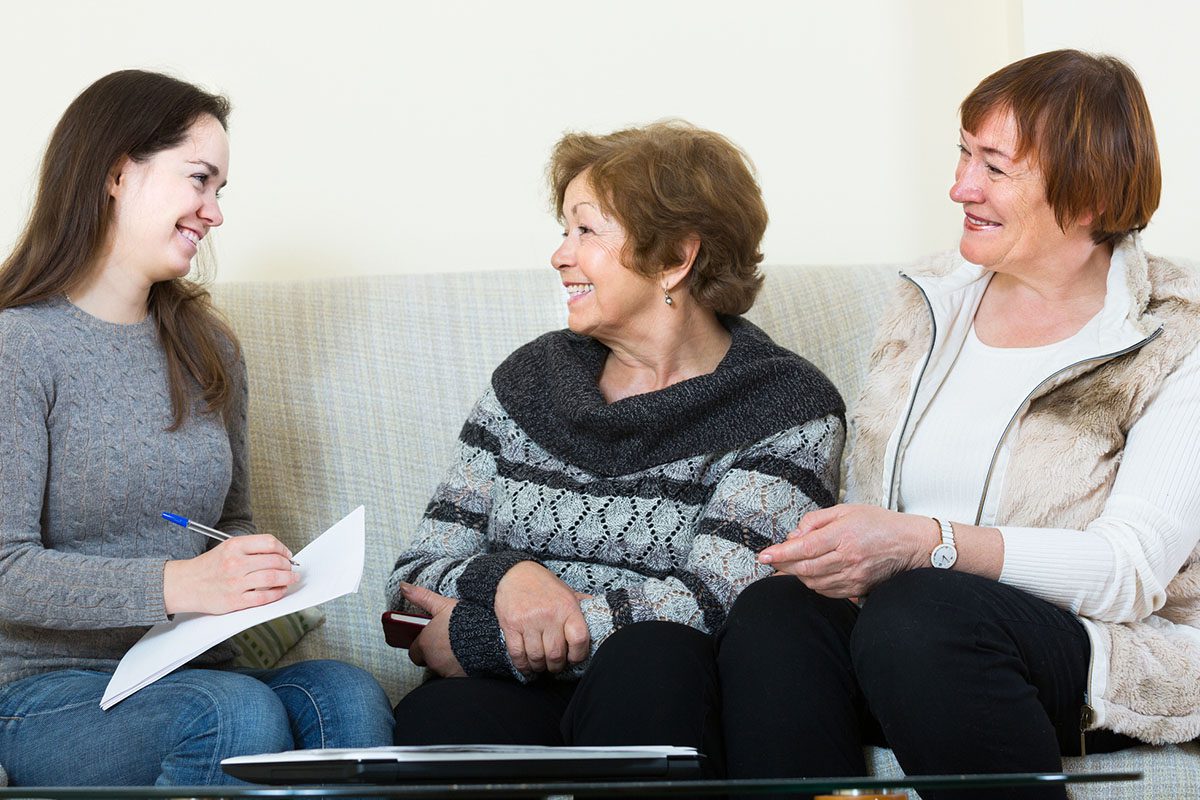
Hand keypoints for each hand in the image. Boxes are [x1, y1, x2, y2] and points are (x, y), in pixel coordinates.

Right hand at [163, 534, 298, 614]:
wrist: (185, 584)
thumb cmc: (209, 566)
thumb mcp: (228, 548)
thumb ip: (251, 549)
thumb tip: (279, 553)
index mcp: (235, 546)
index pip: (269, 543)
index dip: (283, 549)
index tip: (287, 554)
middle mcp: (235, 563)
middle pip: (274, 561)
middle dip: (288, 565)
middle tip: (291, 568)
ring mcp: (235, 583)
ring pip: (272, 578)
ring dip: (287, 578)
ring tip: (292, 578)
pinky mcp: (235, 600)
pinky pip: (263, 597)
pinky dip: (277, 593)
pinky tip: (281, 590)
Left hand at [401, 583, 465, 677]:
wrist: (493, 637)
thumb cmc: (467, 621)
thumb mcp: (443, 604)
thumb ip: (421, 597)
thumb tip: (404, 587)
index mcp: (425, 643)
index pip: (414, 651)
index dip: (422, 644)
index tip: (431, 638)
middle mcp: (433, 660)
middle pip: (427, 660)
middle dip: (434, 653)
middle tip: (447, 641)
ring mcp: (446, 671)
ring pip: (441, 668)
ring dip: (447, 660)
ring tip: (461, 646)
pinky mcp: (460, 677)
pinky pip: (455, 674)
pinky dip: (459, 667)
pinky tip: (469, 656)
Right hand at [495, 562, 589, 673]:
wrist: (516, 573)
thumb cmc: (544, 586)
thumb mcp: (568, 593)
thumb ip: (582, 607)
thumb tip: (602, 616)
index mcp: (567, 607)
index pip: (579, 639)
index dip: (578, 655)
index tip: (573, 659)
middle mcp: (549, 615)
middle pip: (556, 654)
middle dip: (556, 666)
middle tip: (555, 666)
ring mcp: (529, 621)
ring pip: (536, 657)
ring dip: (539, 667)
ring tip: (541, 666)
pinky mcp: (511, 625)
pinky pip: (517, 654)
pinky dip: (522, 665)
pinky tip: (526, 666)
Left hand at [757, 504, 934, 597]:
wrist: (912, 544)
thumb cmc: (880, 524)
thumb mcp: (847, 510)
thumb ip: (817, 520)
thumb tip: (795, 534)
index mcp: (843, 535)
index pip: (804, 547)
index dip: (780, 553)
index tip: (764, 555)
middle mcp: (847, 558)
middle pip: (805, 568)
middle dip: (783, 565)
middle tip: (772, 560)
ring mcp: (853, 576)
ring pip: (813, 582)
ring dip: (797, 575)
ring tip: (791, 566)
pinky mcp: (858, 588)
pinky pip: (827, 592)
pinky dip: (814, 585)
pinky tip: (810, 575)